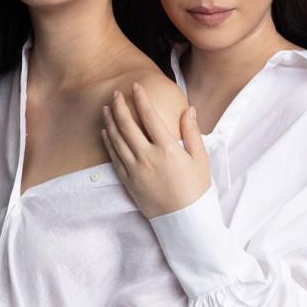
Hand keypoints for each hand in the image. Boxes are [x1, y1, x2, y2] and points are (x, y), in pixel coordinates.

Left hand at [101, 82, 210, 218]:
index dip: (141, 99)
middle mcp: (148, 157)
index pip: (149, 116)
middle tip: (116, 94)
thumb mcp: (200, 159)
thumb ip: (192, 132)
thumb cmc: (195, 188)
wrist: (184, 220)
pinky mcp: (128, 181)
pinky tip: (106, 131)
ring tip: (107, 108)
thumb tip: (188, 109)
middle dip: (120, 106)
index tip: (135, 86)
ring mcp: (135, 170)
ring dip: (110, 121)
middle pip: (127, 125)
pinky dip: (108, 142)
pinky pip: (114, 157)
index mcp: (168, 149)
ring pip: (117, 140)